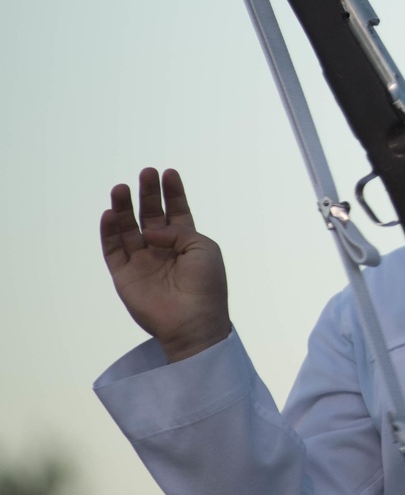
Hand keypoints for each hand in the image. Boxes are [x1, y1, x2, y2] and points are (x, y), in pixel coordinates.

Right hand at [100, 168, 231, 362]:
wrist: (193, 321)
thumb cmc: (206, 285)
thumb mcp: (203, 248)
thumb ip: (178, 231)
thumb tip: (151, 230)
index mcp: (186, 243)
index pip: (177, 211)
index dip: (172, 193)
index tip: (168, 172)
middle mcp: (162, 249)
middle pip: (150, 215)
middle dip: (148, 194)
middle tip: (146, 172)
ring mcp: (142, 262)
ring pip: (127, 229)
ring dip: (123, 208)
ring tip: (121, 188)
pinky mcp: (124, 276)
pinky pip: (112, 250)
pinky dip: (109, 231)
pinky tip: (109, 214)